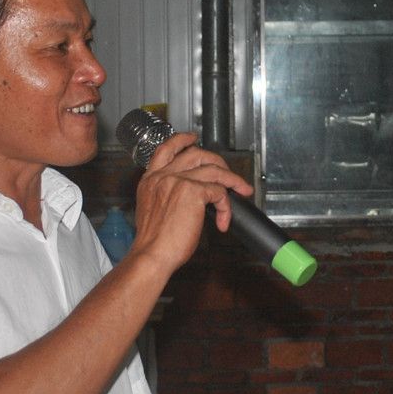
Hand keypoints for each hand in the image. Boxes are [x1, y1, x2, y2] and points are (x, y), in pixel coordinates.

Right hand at [127, 132, 253, 273]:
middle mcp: (163, 176)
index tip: (192, 138)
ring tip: (242, 191)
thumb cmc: (153, 242)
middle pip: (196, 154)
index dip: (181, 140)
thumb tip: (190, 195)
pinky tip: (223, 221)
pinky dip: (226, 207)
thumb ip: (166, 196)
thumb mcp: (152, 211)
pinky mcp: (193, 192)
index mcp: (150, 180)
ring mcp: (178, 181)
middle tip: (228, 175)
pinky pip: (220, 192)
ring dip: (233, 180)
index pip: (165, 149)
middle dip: (217, 162)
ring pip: (214, 170)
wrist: (151, 255)